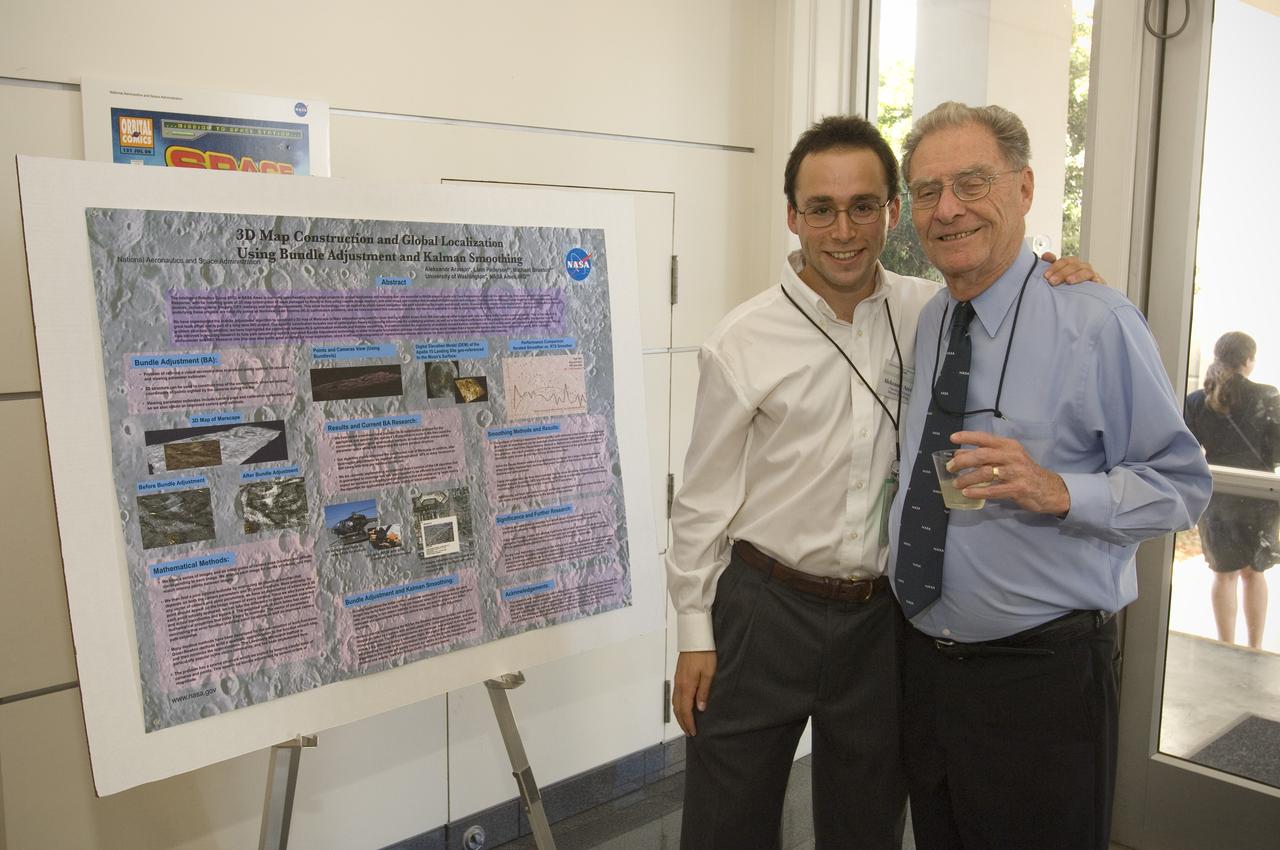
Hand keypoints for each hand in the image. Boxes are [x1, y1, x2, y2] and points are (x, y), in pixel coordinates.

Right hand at [672, 650, 715, 735]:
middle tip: (688, 732)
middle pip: (677, 709)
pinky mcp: (679, 675)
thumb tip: (700, 708)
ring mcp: (678, 679)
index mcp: (687, 686)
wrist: (695, 637)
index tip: (693, 732)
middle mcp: (679, 684)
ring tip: (685, 722)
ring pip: (675, 702)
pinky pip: (675, 695)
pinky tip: (683, 705)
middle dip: (682, 722)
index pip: (685, 710)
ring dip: (679, 715)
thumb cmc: (704, 652)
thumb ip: (703, 691)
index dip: (689, 723)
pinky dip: (678, 705)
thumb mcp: (709, 673)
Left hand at [948, 430, 1070, 515]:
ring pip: (986, 472)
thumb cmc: (1023, 472)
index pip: (986, 438)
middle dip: (963, 461)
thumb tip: (959, 454)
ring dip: (968, 478)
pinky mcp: (1019, 488)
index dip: (968, 437)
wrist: (1049, 489)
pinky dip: (978, 492)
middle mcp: (1013, 456)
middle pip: (983, 455)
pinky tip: (968, 493)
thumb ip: (986, 456)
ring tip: (956, 483)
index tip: (952, 438)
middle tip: (950, 468)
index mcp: (1009, 446)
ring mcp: (1017, 472)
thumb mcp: (1008, 458)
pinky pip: (994, 490)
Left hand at [1039, 252, 1104, 285]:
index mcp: (1072, 264)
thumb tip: (1046, 255)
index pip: (1064, 261)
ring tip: (1068, 281)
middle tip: (1052, 281)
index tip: (1046, 275)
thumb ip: (1052, 265)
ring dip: (1076, 275)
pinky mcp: (1099, 283)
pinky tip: (1092, 282)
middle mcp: (1081, 267)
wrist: (1083, 296)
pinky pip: (1099, 279)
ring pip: (1085, 271)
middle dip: (1062, 272)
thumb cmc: (1069, 285)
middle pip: (1073, 265)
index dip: (1055, 266)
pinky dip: (1096, 279)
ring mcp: (1091, 274)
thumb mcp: (1059, 275)